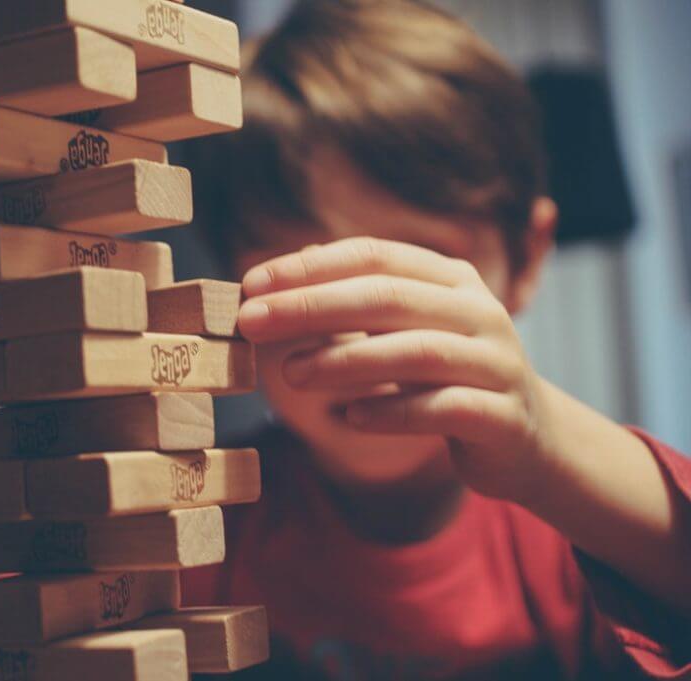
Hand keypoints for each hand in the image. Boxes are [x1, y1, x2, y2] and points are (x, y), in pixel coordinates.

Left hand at [237, 237, 553, 503]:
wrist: (528, 441)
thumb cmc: (448, 378)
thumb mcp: (406, 330)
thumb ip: (359, 301)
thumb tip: (290, 271)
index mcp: (451, 279)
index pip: (373, 255)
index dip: (309, 267)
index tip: (250, 283)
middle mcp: (479, 311)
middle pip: (388, 296)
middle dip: (311, 306)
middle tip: (252, 321)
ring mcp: (496, 362)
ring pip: (416, 352)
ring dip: (344, 360)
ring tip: (290, 373)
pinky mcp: (502, 416)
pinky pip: (442, 409)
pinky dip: (390, 411)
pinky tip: (348, 418)